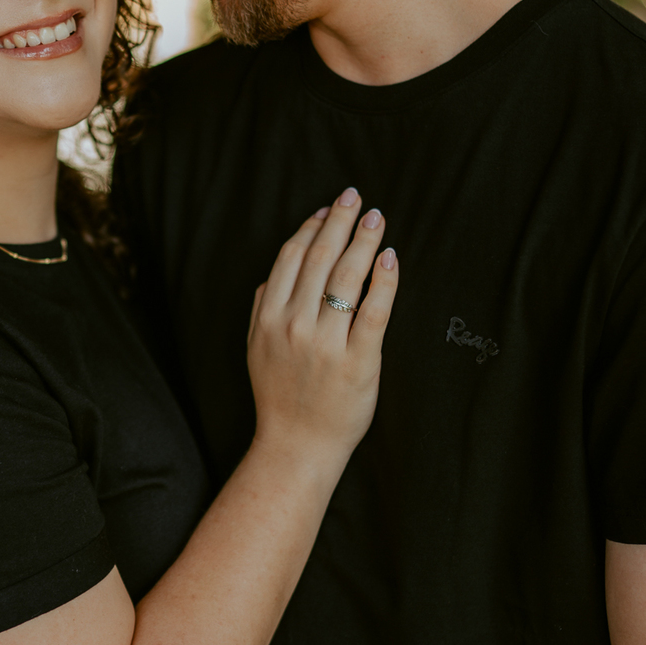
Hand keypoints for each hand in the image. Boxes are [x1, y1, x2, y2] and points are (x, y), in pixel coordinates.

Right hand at [247, 187, 396, 461]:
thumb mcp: (255, 350)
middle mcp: (294, 325)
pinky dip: (383, 281)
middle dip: (340, 223)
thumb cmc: (279, 398)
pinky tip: (390, 258)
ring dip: (363, 242)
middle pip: (320, 260)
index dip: (311, 228)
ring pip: (347, 278)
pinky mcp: (358, 360)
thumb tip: (271, 277)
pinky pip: (374, 311)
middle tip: (356, 197)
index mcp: (268, 318)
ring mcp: (326, 343)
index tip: (328, 209)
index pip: (291, 259)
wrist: (297, 446)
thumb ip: (260, 310)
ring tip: (376, 219)